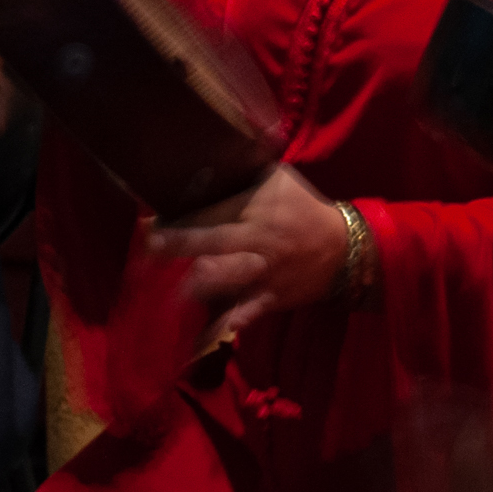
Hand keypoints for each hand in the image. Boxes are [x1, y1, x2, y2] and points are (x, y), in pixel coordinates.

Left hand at [144, 165, 349, 337]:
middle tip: (150, 245)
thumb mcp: (280, 179)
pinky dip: (223, 327)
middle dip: (178, 244)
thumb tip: (213, 152)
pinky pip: (244, 315)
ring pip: (226, 279)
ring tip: (166, 291)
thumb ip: (246, 170)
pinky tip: (200, 339)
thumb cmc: (304, 209)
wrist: (343, 249)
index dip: (180, 214)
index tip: (149, 219)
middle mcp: (256, 240)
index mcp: (256, 208)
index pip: (214, 209)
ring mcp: (262, 273)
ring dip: (196, 284)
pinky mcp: (269, 300)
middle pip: (212, 240)